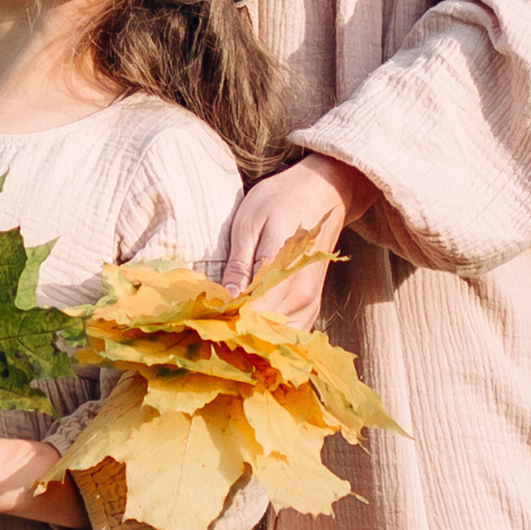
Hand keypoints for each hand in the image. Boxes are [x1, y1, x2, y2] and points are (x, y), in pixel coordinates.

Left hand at [221, 154, 380, 325]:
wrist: (324, 190)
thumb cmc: (281, 200)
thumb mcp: (249, 224)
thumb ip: (239, 266)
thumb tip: (226, 300)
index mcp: (282, 274)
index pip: (251, 317)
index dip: (227, 323)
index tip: (206, 321)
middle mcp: (301, 296)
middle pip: (266, 334)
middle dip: (238, 334)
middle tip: (212, 326)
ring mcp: (311, 303)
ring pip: (279, 339)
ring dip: (255, 338)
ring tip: (229, 327)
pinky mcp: (313, 305)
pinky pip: (291, 332)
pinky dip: (271, 335)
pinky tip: (250, 326)